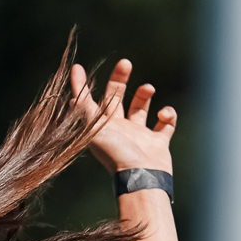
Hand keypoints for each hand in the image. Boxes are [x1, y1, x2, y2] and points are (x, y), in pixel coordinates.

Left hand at [71, 57, 175, 175]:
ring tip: (148, 89)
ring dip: (145, 93)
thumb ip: (84, 109)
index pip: (90, 101)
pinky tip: (163, 115)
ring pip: (141, 107)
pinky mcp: (158, 143)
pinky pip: (166, 123)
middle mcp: (119, 130)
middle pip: (117, 97)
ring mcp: (139, 136)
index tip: (78, 67)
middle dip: (120, 78)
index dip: (82, 85)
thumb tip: (71, 94)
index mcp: (102, 127)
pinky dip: (168, 114)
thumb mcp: (94, 129)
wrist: (141, 177)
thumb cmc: (116, 154)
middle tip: (125, 62)